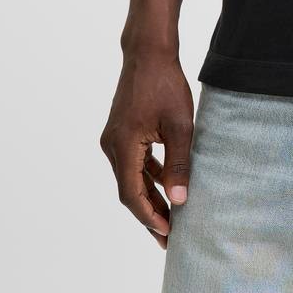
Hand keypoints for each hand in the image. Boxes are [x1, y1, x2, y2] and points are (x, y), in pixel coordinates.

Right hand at [99, 52, 192, 248]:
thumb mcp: (180, 127)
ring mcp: (114, 138)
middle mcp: (112, 146)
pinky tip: (166, 186)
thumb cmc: (166, 85)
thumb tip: (180, 201)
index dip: (149, 217)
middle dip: (150, 214)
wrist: (149, 53)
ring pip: (131, 178)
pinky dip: (148, 177)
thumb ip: (179, 165)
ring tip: (170, 218)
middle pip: (128, 190)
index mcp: (122, 146)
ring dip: (149, 196)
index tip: (167, 234)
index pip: (131, 194)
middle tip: (169, 238)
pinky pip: (134, 162)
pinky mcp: (121, 132)